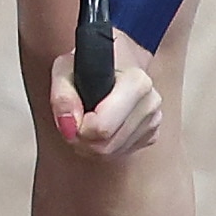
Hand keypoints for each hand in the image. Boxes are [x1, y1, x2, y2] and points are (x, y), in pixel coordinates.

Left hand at [48, 30, 161, 158]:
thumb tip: (69, 124)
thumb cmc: (88, 65)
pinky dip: (105, 147)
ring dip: (91, 145)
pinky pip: (122, 153)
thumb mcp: (65, 69)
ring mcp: (153, 120)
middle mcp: (150, 102)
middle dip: (83, 140)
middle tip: (73, 123)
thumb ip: (62, 95)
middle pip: (107, 146)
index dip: (79, 128)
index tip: (72, 116)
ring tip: (84, 123)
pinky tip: (99, 128)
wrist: (112, 62)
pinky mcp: (151, 134)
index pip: (103, 127)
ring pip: (113, 153)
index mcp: (137, 82)